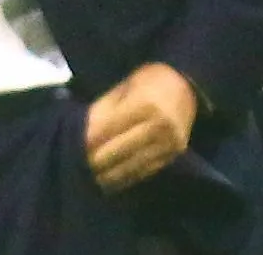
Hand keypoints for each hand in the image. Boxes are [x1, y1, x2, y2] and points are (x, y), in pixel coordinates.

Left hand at [85, 63, 198, 192]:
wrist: (187, 86)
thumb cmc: (150, 82)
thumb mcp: (126, 86)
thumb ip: (106, 108)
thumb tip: (85, 131)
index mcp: (146, 104)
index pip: (112, 126)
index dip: (92, 139)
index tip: (75, 148)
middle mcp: (160, 125)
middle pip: (122, 149)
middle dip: (99, 159)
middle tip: (80, 166)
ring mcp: (170, 142)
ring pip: (133, 163)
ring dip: (111, 174)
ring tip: (93, 178)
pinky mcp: (174, 154)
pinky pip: (147, 169)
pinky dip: (128, 176)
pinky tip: (113, 181)